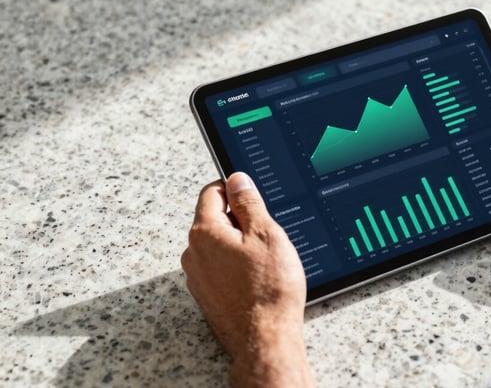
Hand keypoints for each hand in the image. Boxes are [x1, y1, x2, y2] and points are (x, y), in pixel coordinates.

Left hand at [181, 172, 313, 386]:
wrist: (266, 338)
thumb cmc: (269, 288)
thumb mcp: (266, 234)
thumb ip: (249, 203)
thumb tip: (237, 180)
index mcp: (205, 232)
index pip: (212, 192)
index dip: (235, 189)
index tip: (253, 197)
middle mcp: (193, 253)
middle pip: (214, 219)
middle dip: (240, 221)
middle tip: (267, 236)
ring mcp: (197, 277)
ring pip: (218, 246)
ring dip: (239, 246)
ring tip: (264, 262)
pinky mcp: (206, 296)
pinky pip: (220, 268)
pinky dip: (236, 267)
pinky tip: (257, 279)